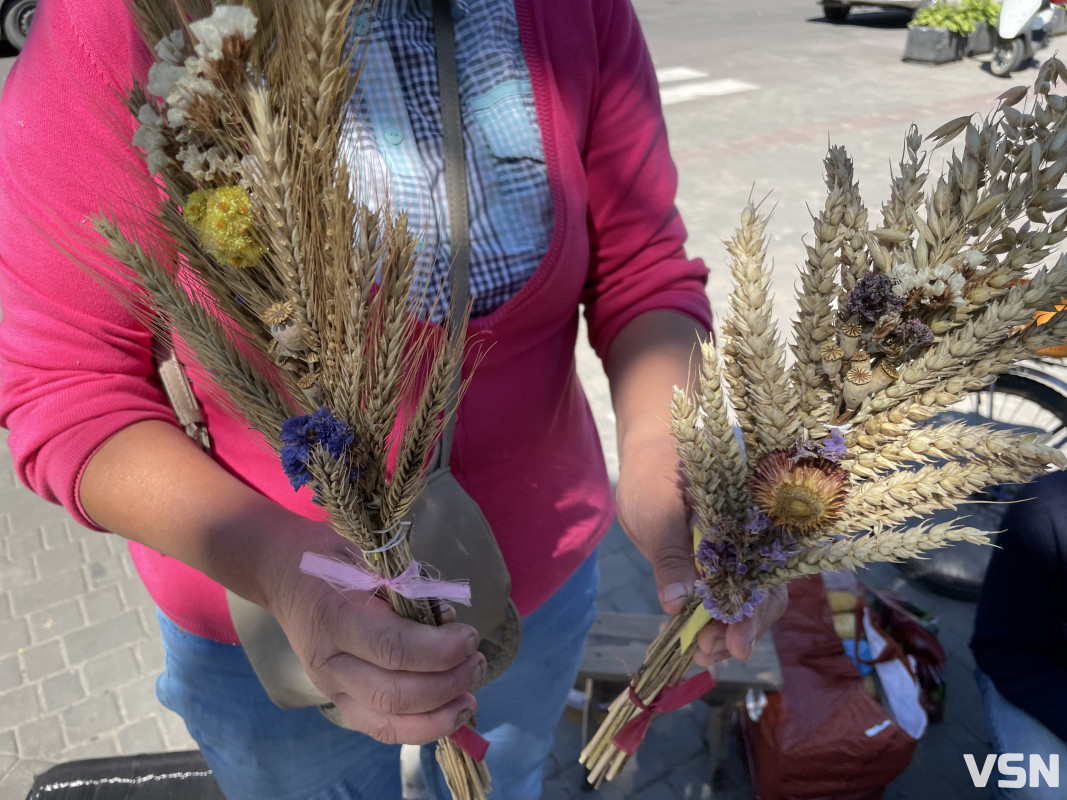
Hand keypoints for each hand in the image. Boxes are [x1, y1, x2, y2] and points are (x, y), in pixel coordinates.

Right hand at [264, 526, 485, 744]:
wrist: (284, 573)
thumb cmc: (335, 557)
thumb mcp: (370, 557)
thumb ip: (408, 587)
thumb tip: (447, 618)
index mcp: (337, 617)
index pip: (393, 648)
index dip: (439, 650)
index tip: (470, 637)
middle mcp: (329, 660)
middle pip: (393, 693)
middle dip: (446, 684)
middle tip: (478, 663)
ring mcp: (329, 686)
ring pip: (386, 722)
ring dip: (437, 717)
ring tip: (470, 700)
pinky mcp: (336, 699)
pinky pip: (379, 728)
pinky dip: (418, 729)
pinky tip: (448, 716)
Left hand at [616, 436, 787, 664]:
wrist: (649, 456)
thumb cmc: (653, 472)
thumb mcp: (656, 509)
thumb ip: (670, 555)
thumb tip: (677, 606)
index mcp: (751, 518)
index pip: (767, 571)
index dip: (755, 611)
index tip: (735, 641)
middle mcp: (751, 539)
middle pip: (761, 593)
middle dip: (740, 629)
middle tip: (712, 653)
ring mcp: (735, 554)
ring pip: (743, 600)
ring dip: (724, 631)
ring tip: (700, 655)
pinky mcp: (716, 566)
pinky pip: (719, 598)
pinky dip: (708, 621)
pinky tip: (691, 641)